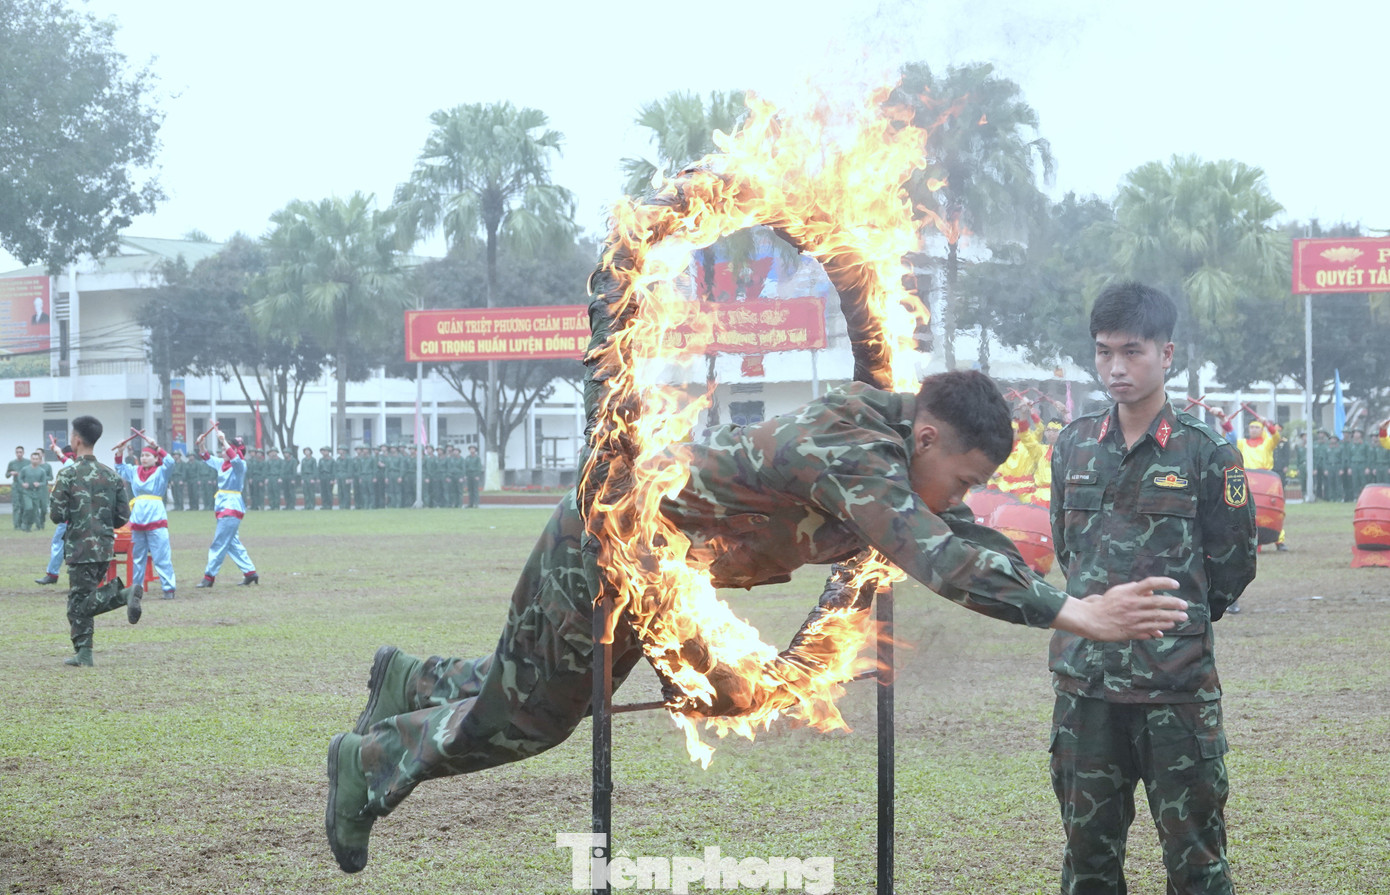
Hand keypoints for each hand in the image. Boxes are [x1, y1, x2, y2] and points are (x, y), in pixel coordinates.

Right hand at [1051, 577, 1187, 640]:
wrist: (1091, 620)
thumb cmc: (1105, 604)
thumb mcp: (1118, 592)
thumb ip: (1134, 589)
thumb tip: (1151, 591)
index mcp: (1129, 592)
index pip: (1150, 583)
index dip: (1164, 583)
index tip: (1176, 585)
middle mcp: (1132, 605)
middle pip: (1158, 602)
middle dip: (1174, 604)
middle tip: (1185, 605)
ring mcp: (1133, 619)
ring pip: (1157, 617)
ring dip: (1172, 617)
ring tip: (1182, 617)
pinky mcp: (1132, 630)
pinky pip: (1150, 629)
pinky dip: (1160, 628)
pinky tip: (1168, 627)